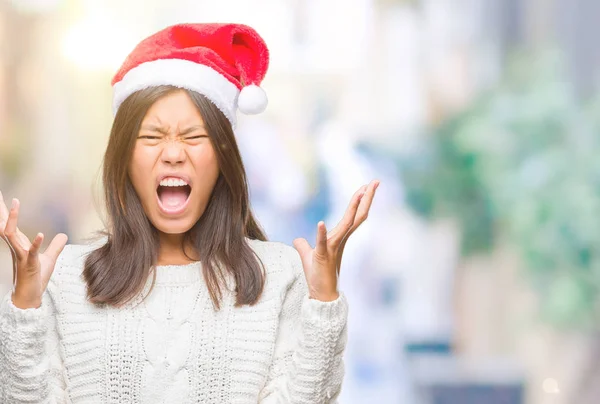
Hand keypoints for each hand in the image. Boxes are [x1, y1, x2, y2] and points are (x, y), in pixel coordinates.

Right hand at [0, 191, 67, 308]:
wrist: (31, 297)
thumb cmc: (36, 278)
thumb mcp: (49, 258)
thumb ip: (55, 246)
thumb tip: (63, 235)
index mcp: (19, 243)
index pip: (9, 222)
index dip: (5, 209)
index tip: (0, 194)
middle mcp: (16, 246)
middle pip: (3, 223)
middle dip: (0, 209)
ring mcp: (21, 255)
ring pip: (11, 234)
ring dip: (13, 218)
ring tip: (15, 201)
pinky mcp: (29, 265)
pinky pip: (30, 252)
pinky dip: (34, 243)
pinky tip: (39, 234)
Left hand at [293, 180, 379, 301]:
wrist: (321, 295)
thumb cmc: (317, 276)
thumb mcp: (308, 256)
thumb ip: (304, 245)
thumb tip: (298, 240)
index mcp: (339, 237)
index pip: (353, 215)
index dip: (360, 200)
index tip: (367, 185)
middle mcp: (340, 240)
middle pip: (357, 215)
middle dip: (366, 197)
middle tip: (375, 181)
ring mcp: (333, 247)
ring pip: (346, 224)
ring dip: (353, 207)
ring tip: (361, 191)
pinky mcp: (323, 256)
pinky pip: (322, 243)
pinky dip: (322, 233)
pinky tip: (320, 223)